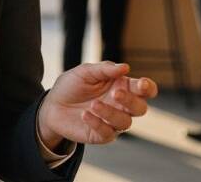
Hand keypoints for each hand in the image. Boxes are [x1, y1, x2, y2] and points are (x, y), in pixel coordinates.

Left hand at [38, 62, 157, 145]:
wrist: (52, 105)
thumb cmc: (71, 86)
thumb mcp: (84, 72)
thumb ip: (104, 69)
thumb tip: (125, 67)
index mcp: (122, 87)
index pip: (144, 90)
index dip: (148, 88)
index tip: (142, 84)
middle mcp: (121, 105)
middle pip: (140, 108)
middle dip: (131, 101)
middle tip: (116, 93)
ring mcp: (113, 121)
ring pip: (125, 122)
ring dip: (111, 113)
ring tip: (93, 104)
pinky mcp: (102, 135)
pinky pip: (107, 133)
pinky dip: (98, 123)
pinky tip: (85, 115)